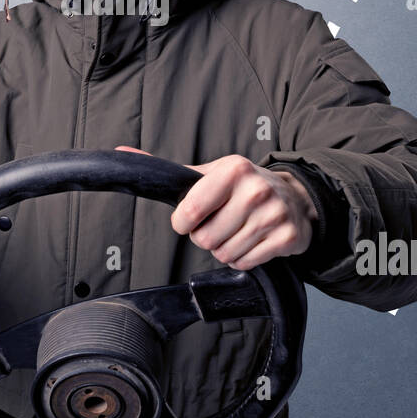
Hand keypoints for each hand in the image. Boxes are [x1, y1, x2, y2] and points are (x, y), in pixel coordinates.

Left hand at [114, 148, 315, 269]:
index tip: (190, 218)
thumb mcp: (209, 173)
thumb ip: (168, 170)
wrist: (294, 197)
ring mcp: (274, 213)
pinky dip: (244, 258)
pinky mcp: (287, 237)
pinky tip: (252, 240)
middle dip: (205, 237)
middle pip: (205, 239)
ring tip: (237, 230)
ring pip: (225, 254)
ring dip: (224, 249)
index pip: (189, 212)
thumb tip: (122, 154)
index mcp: (232, 169)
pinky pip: (247, 263)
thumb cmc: (242, 186)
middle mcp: (255, 189)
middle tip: (219, 223)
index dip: (183, 222)